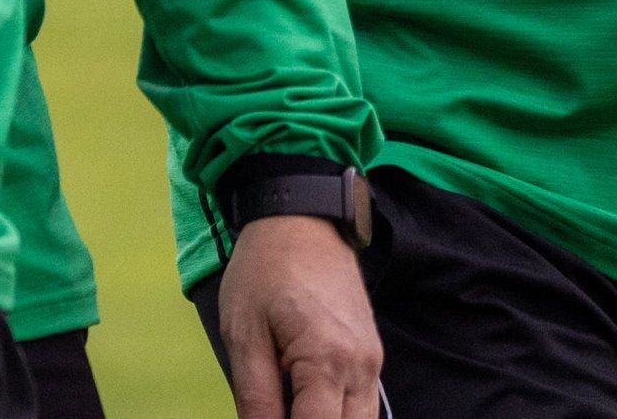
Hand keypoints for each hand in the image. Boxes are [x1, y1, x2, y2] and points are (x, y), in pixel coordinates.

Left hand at [216, 215, 382, 418]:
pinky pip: (363, 403)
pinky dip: (339, 415)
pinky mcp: (372, 353)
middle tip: (277, 411)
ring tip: (290, 406)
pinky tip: (308, 405)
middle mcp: (361, 366)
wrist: (302, 218)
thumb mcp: (243, 334)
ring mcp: (372, 360)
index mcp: (327, 360)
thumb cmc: (267, 269)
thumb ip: (255, 398)